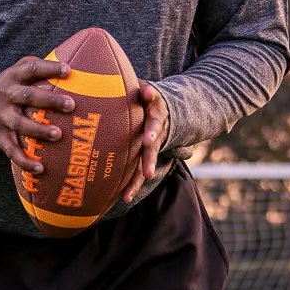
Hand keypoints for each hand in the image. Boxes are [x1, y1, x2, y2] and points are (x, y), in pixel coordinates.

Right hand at [0, 56, 73, 174]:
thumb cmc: (7, 89)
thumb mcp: (15, 73)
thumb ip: (35, 66)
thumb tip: (69, 62)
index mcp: (13, 77)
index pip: (31, 69)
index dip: (49, 68)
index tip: (68, 70)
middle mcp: (6, 95)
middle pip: (28, 96)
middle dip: (49, 100)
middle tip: (71, 105)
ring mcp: (1, 117)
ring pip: (20, 124)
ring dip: (39, 130)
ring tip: (58, 135)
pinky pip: (11, 150)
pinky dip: (25, 160)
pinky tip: (40, 168)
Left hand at [119, 80, 168, 204]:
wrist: (164, 111)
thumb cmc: (146, 99)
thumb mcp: (149, 91)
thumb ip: (147, 91)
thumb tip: (146, 92)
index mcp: (156, 117)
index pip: (155, 125)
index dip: (152, 133)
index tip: (148, 141)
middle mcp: (155, 135)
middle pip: (152, 150)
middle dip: (149, 162)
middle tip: (147, 174)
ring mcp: (151, 149)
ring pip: (145, 166)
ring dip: (139, 179)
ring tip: (130, 195)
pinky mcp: (144, 158)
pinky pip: (138, 173)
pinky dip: (133, 186)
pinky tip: (125, 198)